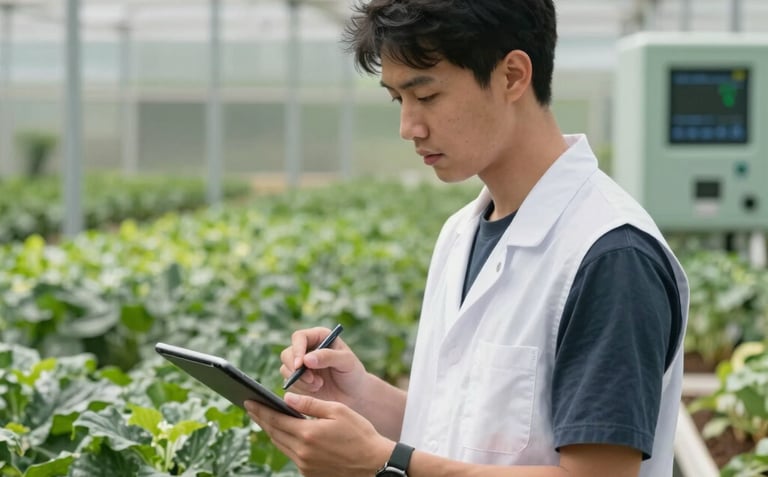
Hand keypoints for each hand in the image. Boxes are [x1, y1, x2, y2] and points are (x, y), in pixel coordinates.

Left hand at [245, 393, 392, 476]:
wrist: (374, 464)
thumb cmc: (360, 434)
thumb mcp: (337, 411)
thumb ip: (310, 404)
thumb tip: (287, 398)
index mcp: (307, 434)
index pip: (275, 419)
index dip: (260, 410)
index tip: (248, 401)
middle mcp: (302, 452)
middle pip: (274, 433)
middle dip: (262, 419)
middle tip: (252, 408)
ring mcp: (305, 466)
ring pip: (281, 446)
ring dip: (272, 431)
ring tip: (267, 419)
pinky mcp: (310, 474)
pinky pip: (292, 456)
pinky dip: (286, 443)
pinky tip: (287, 434)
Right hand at [281, 327, 368, 409]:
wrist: (354, 395)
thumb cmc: (352, 373)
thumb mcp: (346, 362)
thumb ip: (328, 357)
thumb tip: (306, 359)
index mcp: (319, 337)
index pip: (299, 337)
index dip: (297, 349)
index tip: (300, 365)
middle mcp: (306, 348)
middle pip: (287, 353)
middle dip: (295, 368)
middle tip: (311, 379)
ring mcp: (300, 365)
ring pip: (286, 369)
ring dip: (300, 380)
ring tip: (319, 385)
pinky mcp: (297, 380)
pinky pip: (289, 383)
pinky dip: (300, 388)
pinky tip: (316, 389)